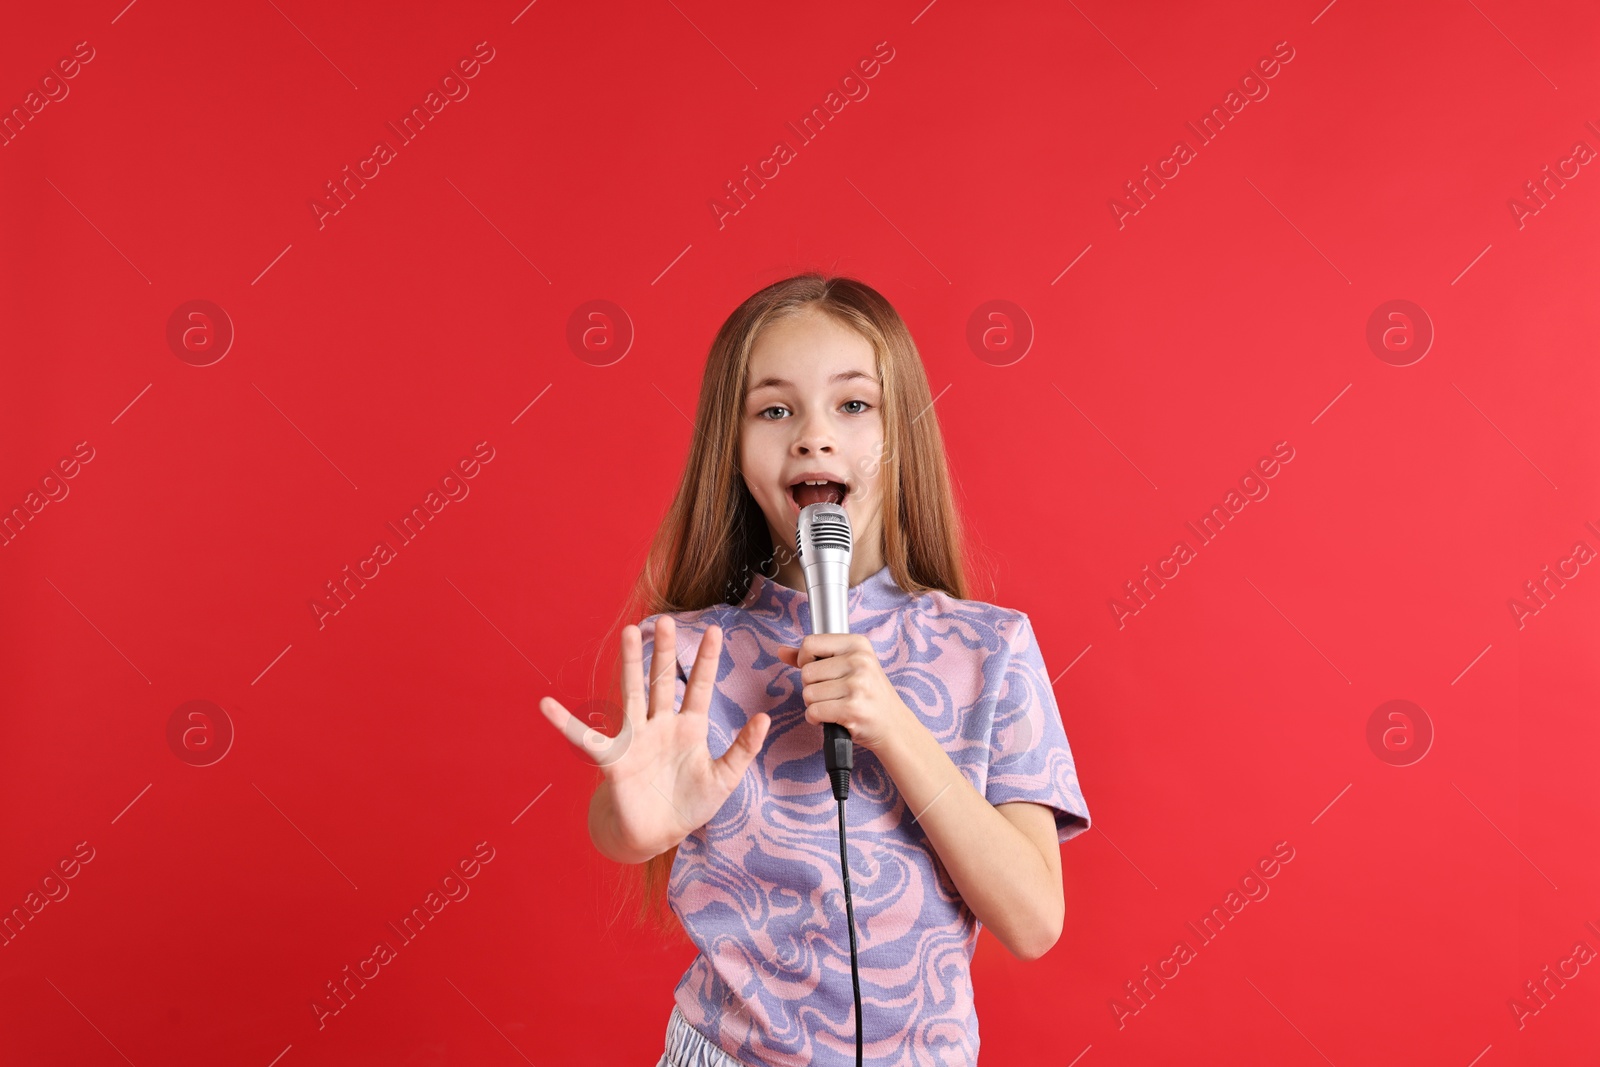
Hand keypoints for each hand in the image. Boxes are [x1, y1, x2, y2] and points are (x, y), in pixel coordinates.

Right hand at [538, 617, 769, 862]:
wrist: (656, 836)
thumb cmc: (689, 805)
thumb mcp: (724, 779)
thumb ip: (743, 749)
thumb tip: (765, 718)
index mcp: (690, 729)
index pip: (701, 688)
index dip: (707, 661)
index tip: (714, 631)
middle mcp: (661, 725)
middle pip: (663, 681)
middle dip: (664, 652)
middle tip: (665, 620)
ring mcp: (636, 739)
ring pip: (632, 694)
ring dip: (629, 664)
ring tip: (628, 634)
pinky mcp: (613, 759)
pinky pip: (585, 738)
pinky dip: (564, 722)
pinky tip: (546, 705)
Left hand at [774, 633, 915, 754]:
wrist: (893, 726)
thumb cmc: (868, 695)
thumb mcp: (846, 667)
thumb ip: (813, 657)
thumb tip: (781, 651)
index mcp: (858, 644)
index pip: (810, 643)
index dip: (805, 660)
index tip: (818, 672)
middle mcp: (859, 660)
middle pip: (806, 672)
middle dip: (812, 687)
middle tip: (832, 694)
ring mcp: (857, 684)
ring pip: (808, 693)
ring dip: (815, 705)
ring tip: (835, 706)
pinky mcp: (852, 708)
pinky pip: (813, 712)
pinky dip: (816, 719)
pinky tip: (833, 718)